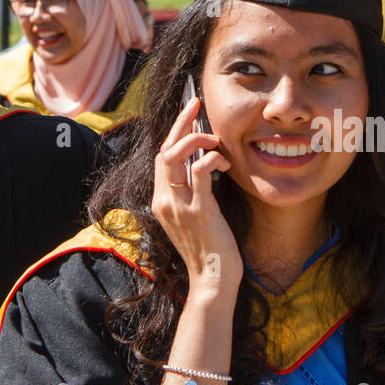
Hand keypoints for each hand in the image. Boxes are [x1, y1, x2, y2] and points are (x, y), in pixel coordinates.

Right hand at [152, 96, 241, 290]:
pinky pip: (200, 172)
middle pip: (164, 149)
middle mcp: (164, 201)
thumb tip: (204, 166)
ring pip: (174, 156)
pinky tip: (223, 160)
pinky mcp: (199, 210)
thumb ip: (193, 193)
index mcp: (161, 201)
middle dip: (180, 122)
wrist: (212, 280)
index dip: (174, 132)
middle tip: (196, 103)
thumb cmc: (210, 249)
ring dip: (195, 138)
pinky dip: (211, 158)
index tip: (189, 114)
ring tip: (214, 136)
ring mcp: (179, 205)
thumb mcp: (195, 217)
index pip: (161, 157)